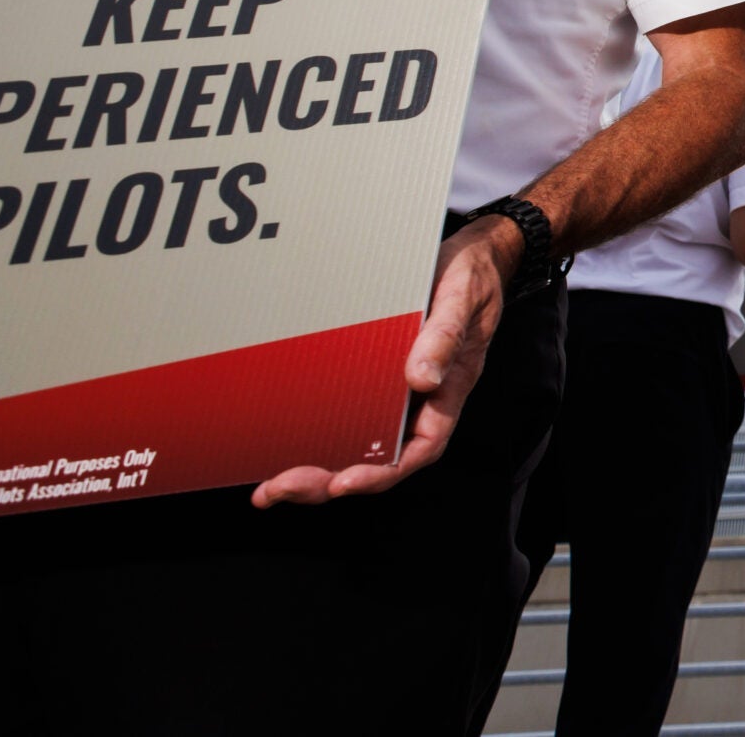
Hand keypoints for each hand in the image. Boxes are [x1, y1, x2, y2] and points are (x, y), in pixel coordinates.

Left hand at [250, 218, 518, 506]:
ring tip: (272, 487)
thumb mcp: (463, 299)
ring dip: (315, 471)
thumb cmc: (473, 278)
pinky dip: (314, 437)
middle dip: (329, 482)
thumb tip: (422, 378)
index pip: (418, 448)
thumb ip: (445, 337)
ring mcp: (397, 392)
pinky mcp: (375, 377)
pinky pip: (346, 416)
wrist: (473, 256)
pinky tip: (282, 446)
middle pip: (379, 459)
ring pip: (358, 446)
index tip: (344, 482)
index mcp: (448, 390)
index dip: (382, 472)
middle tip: (282, 488)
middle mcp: (421, 401)